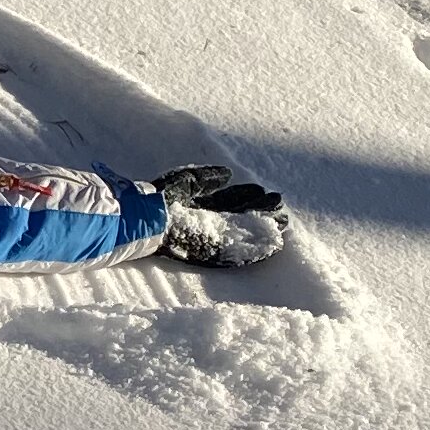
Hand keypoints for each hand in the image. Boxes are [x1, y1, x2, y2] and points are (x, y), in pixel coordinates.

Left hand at [150, 160, 289, 267]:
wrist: (146, 218)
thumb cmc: (161, 197)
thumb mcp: (186, 181)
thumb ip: (207, 178)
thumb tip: (228, 174)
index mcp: (203, 203)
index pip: (233, 201)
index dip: (252, 198)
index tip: (272, 195)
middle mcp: (208, 222)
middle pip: (240, 218)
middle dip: (261, 214)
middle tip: (284, 211)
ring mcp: (208, 239)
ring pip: (240, 236)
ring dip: (261, 233)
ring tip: (282, 228)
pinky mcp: (205, 254)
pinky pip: (232, 255)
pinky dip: (251, 253)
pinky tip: (267, 249)